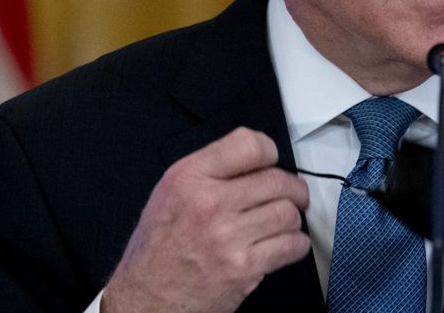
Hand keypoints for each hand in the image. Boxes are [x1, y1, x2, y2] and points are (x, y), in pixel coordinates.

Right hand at [102, 127, 311, 312]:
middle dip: (293, 189)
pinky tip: (284, 245)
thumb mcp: (169, 194)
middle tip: (293, 195)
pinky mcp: (243, 267)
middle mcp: (208, 204)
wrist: (148, 298)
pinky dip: (295, 244)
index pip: (249, 145)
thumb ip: (210, 171)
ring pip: (288, 213)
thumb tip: (253, 160)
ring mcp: (227, 237)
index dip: (269, 152)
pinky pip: (291, 245)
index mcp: (189, 178)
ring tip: (282, 223)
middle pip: (277, 180)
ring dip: (292, 219)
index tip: (272, 163)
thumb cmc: (157, 250)